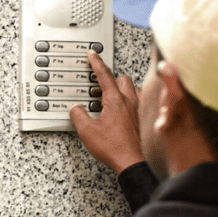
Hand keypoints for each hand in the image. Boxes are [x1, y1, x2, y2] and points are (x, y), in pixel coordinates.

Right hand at [70, 50, 143, 174]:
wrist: (131, 162)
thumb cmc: (114, 147)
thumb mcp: (86, 131)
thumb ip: (78, 115)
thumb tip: (76, 109)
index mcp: (115, 100)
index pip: (104, 75)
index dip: (96, 62)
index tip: (92, 54)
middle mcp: (129, 102)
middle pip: (122, 79)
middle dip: (111, 78)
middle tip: (100, 84)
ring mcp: (138, 110)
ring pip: (132, 89)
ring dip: (121, 90)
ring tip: (110, 98)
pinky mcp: (141, 120)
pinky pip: (137, 103)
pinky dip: (129, 102)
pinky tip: (122, 111)